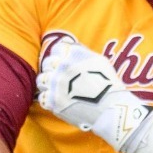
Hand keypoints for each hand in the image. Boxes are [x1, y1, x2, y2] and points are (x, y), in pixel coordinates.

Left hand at [36, 33, 149, 150]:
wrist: (110, 109)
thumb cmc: (108, 84)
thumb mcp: (98, 60)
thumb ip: (80, 50)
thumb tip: (66, 43)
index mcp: (72, 54)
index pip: (56, 49)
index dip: (60, 56)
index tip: (65, 63)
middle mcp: (61, 67)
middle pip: (47, 63)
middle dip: (53, 69)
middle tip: (63, 78)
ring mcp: (55, 84)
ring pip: (42, 80)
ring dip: (49, 83)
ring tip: (60, 89)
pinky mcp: (52, 101)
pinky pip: (42, 97)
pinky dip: (49, 99)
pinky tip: (60, 100)